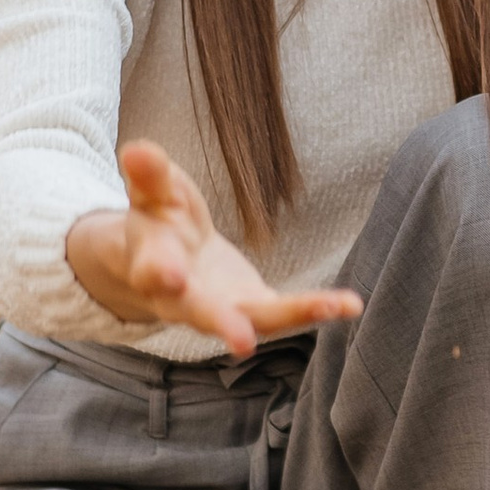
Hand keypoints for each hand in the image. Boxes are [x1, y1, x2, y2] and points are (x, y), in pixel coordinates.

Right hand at [65, 140, 362, 360]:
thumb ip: (148, 176)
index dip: (159, 271)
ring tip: (332, 306)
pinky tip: (352, 304)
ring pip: (254, 321)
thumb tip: (136, 150)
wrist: (165, 263)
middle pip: (199, 312)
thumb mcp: (153, 193)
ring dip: (293, 315)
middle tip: (242, 340)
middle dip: (220, 322)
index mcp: (151, 263)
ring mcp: (221, 310)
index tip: (169, 273)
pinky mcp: (253, 311)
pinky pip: (285, 314)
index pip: (153, 268)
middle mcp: (182, 300)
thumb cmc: (160, 219)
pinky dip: (318, 309)